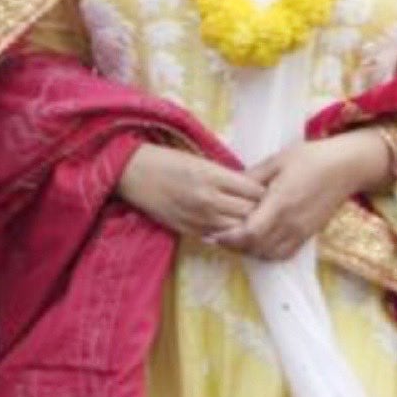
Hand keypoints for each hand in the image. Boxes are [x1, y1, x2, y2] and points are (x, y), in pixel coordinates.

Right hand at [117, 144, 264, 239]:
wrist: (133, 173)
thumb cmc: (166, 161)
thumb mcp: (200, 160)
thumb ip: (226, 176)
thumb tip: (252, 187)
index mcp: (213, 176)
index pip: (253, 190)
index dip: (262, 191)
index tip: (264, 190)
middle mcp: (208, 199)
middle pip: (250, 211)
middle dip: (259, 209)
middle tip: (262, 207)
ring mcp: (199, 218)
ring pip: (237, 228)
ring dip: (244, 224)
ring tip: (247, 218)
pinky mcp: (189, 230)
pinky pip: (219, 237)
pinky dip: (228, 233)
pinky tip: (229, 226)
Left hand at [214, 131, 392, 261]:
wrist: (345, 167)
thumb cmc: (310, 158)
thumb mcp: (277, 160)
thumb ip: (252, 177)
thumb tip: (228, 186)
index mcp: (280, 203)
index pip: (250, 232)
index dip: (229, 238)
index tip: (213, 233)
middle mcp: (290, 223)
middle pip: (256, 247)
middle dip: (234, 246)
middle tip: (218, 236)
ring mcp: (300, 232)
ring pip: (268, 255)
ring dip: (249, 251)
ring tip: (236, 240)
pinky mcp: (308, 235)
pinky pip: (283, 254)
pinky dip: (267, 254)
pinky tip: (258, 243)